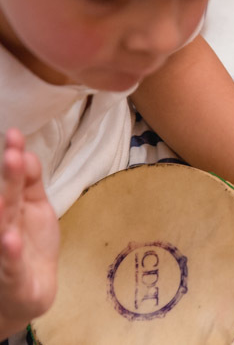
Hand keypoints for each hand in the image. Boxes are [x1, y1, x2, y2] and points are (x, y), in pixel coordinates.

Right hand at [0, 129, 58, 334]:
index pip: (13, 182)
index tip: (14, 134)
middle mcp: (3, 227)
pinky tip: (8, 238)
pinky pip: (9, 263)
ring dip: (2, 212)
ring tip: (3, 196)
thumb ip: (30, 183)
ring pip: (1, 230)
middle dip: (8, 178)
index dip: (13, 159)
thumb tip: (26, 153)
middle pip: (6, 200)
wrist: (27, 294)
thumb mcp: (35, 209)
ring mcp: (4, 252)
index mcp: (11, 209)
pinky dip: (8, 252)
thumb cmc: (28, 247)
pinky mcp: (12, 276)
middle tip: (11, 154)